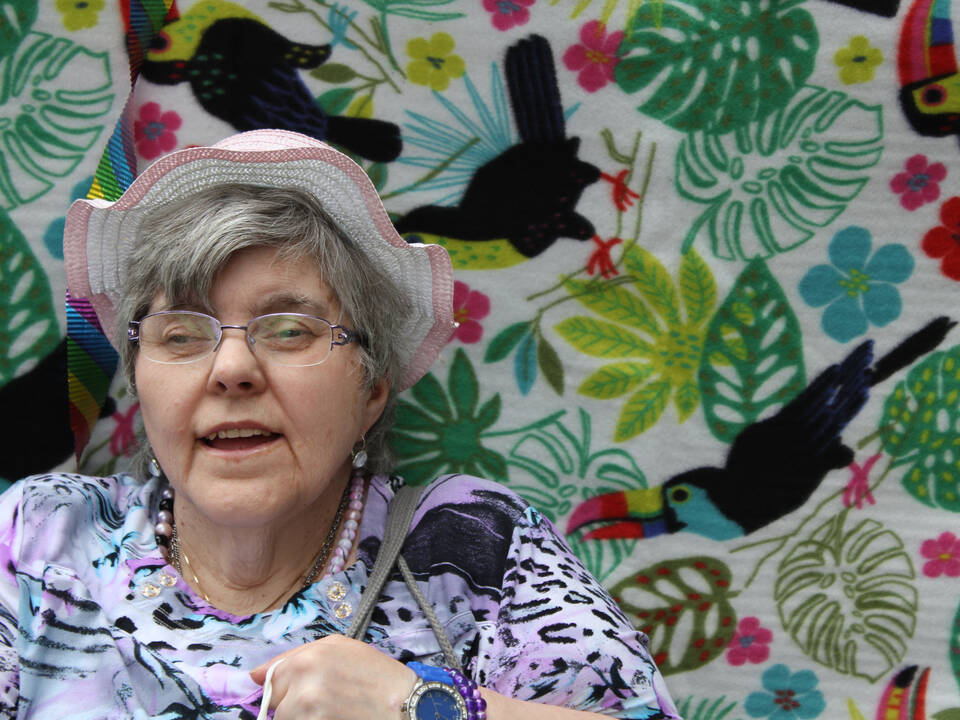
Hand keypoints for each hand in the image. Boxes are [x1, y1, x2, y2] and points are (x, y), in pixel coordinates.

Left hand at [250, 634, 415, 719]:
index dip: (287, 688)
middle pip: (276, 704)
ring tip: (333, 713)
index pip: (270, 680)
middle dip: (294, 706)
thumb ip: (294, 657)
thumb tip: (253, 676)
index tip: (303, 694)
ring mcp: (307, 711)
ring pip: (287, 719)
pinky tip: (334, 719)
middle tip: (326, 702)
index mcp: (307, 658)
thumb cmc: (375, 676)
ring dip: (305, 718)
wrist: (404, 706)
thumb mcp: (339, 648)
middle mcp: (303, 682)